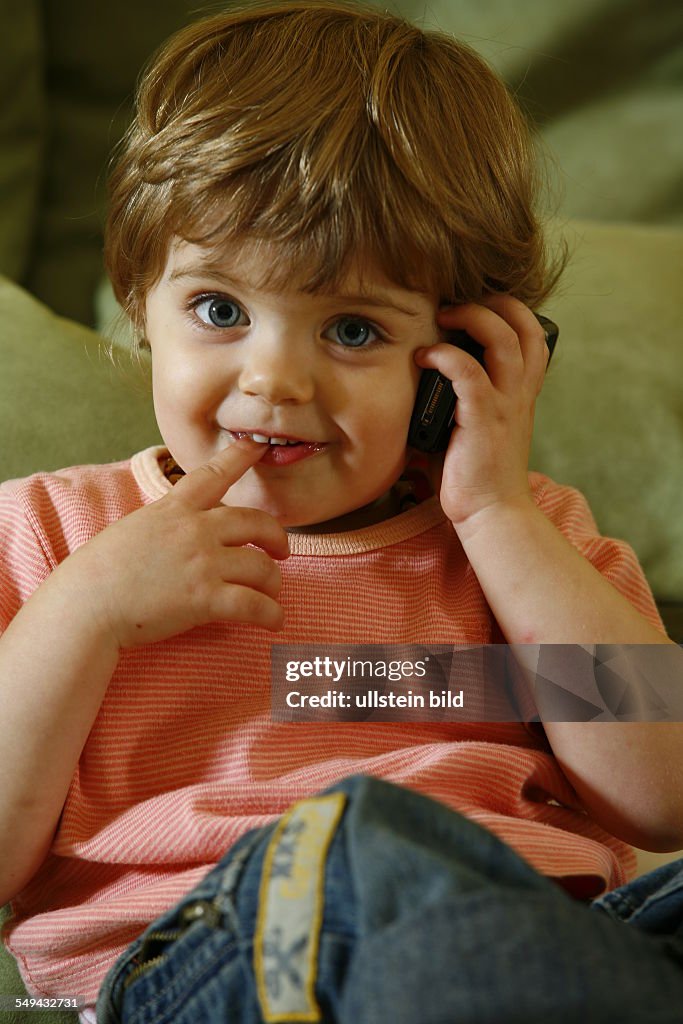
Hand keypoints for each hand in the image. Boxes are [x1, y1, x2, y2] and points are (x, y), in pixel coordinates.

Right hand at [60, 440, 289, 647]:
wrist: (86, 604)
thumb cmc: (99, 573)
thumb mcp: (133, 529)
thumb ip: (165, 524)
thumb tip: (182, 533)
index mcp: (173, 509)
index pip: (213, 475)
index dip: (239, 457)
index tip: (258, 446)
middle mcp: (195, 530)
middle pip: (256, 522)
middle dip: (276, 538)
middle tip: (280, 552)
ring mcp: (203, 563)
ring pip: (263, 567)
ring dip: (273, 583)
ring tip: (271, 595)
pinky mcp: (206, 599)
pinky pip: (255, 605)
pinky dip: (271, 615)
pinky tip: (274, 621)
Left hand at [414, 295, 548, 532]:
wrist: (492, 514)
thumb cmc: (477, 476)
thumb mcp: (476, 428)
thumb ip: (461, 402)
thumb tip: (421, 385)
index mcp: (520, 394)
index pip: (532, 337)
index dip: (510, 311)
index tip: (478, 306)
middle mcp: (519, 393)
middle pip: (524, 326)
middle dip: (494, 303)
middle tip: (458, 304)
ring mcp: (504, 405)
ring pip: (502, 339)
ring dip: (471, 317)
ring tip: (443, 317)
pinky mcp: (482, 419)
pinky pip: (468, 372)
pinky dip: (445, 355)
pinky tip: (425, 356)